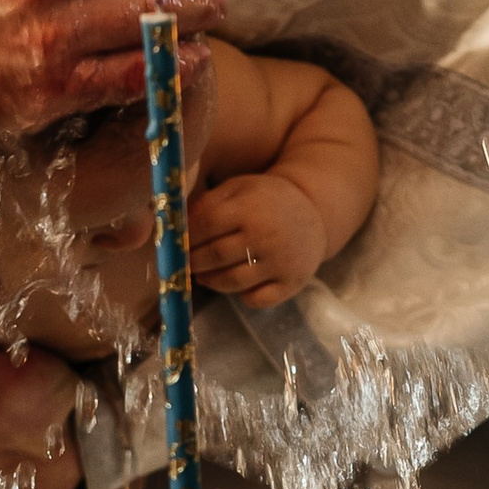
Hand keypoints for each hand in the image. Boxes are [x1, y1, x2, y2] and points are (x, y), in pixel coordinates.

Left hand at [186, 170, 331, 308]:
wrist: (315, 212)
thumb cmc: (267, 198)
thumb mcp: (239, 188)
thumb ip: (207, 203)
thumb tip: (173, 226)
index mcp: (249, 207)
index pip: (206, 225)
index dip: (185, 238)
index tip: (175, 244)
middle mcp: (265, 235)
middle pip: (215, 256)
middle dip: (193, 263)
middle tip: (185, 264)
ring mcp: (280, 262)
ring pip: (231, 282)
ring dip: (211, 281)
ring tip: (203, 276)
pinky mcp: (291, 282)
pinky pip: (257, 300)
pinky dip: (243, 297)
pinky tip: (237, 287)